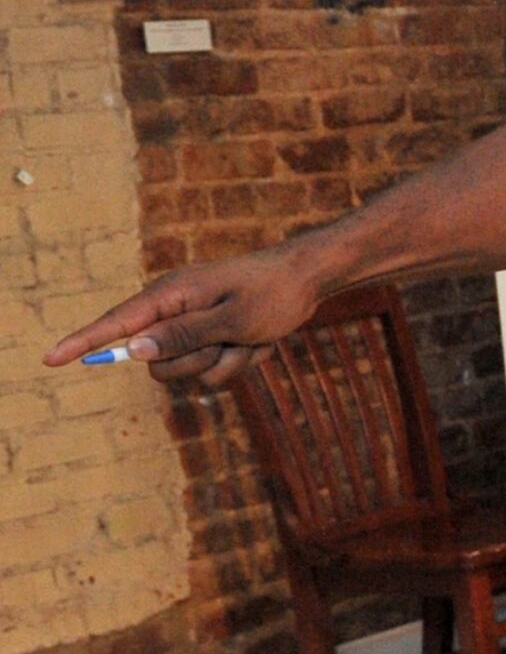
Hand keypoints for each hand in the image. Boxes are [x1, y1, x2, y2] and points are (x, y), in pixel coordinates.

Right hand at [42, 246, 322, 386]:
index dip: (83, 342)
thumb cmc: (272, 294)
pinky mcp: (211, 338)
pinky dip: (242, 361)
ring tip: (251, 337)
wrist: (307, 281)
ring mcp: (193, 326)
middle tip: (232, 339)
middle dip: (195, 363)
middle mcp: (174, 311)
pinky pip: (217, 370)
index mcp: (170, 297)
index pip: (115, 323)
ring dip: (226, 362)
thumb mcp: (231, 319)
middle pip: (158, 363)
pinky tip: (260, 341)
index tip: (50, 359)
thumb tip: (133, 349)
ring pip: (191, 372)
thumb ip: (183, 335)